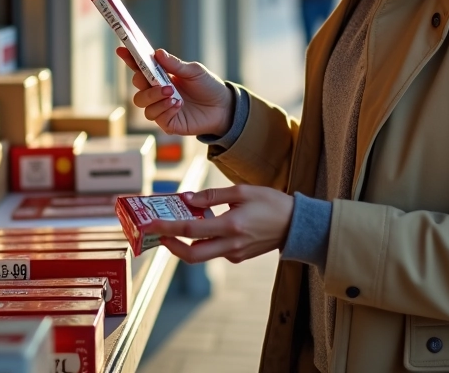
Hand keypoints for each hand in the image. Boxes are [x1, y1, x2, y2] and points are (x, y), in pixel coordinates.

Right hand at [115, 47, 233, 136]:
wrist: (223, 107)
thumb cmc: (207, 86)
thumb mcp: (194, 71)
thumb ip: (175, 65)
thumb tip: (157, 53)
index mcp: (161, 76)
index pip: (140, 68)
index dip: (129, 59)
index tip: (121, 50)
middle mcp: (157, 92)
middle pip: (137, 88)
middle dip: (144, 84)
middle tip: (162, 83)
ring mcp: (161, 108)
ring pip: (142, 103)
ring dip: (155, 97)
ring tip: (173, 95)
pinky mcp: (167, 122)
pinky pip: (156, 117)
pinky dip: (165, 109)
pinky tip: (178, 105)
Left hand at [145, 185, 294, 263]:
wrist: (297, 225)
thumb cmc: (271, 204)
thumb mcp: (243, 191)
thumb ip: (213, 195)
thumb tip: (188, 199)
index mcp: (231, 227)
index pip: (190, 231)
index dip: (167, 229)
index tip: (150, 225)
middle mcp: (231, 245)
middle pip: (191, 255)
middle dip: (170, 246)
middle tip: (158, 233)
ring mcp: (235, 254)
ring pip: (201, 256)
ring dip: (185, 244)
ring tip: (175, 227)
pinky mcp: (239, 256)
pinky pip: (214, 252)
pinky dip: (202, 242)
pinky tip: (201, 226)